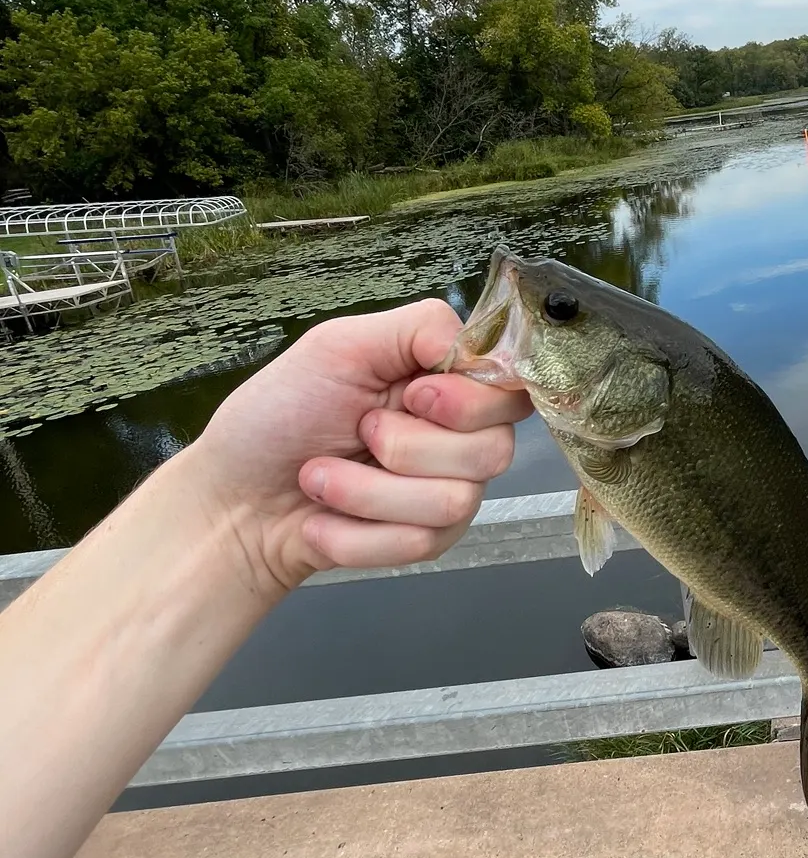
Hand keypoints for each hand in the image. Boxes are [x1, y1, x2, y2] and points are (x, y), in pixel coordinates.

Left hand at [187, 298, 531, 591]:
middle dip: (407, 447)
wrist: (230, 504)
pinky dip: (355, 532)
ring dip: (368, 492)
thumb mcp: (339, 345)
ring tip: (320, 478)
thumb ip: (420, 329)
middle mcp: (459, 434)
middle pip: (494, 449)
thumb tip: (479, 349)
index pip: (511, 389)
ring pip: (455, 501)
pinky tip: (323, 518)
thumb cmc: (276, 416)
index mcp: (446, 379)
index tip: (413, 396)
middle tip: (357, 432)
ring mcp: (447, 491)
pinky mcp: (425, 543)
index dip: (468, 401)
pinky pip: (420, 544)